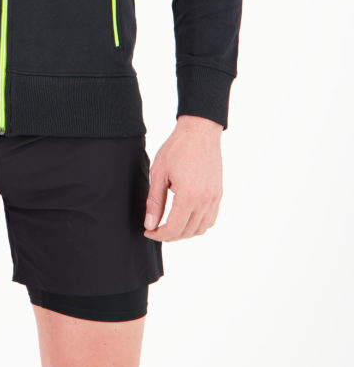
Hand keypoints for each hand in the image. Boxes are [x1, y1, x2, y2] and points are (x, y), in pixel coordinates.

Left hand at [143, 115, 223, 240]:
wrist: (200, 131)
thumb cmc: (177, 148)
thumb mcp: (159, 173)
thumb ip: (154, 201)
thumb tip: (150, 224)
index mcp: (188, 197)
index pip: (173, 229)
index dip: (159, 235)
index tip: (147, 231)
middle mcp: (205, 201)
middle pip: (187, 232)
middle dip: (169, 235)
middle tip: (155, 228)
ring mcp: (214, 198)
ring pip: (201, 229)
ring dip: (184, 232)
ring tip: (169, 225)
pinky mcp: (218, 193)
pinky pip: (210, 219)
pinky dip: (198, 225)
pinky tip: (186, 218)